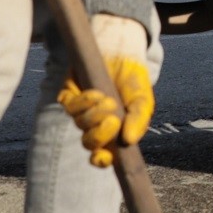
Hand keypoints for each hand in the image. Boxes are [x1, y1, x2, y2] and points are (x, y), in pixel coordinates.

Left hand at [55, 13, 155, 166]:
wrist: (121, 52)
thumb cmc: (133, 80)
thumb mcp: (143, 101)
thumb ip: (139, 120)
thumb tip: (129, 141)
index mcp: (113, 133)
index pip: (102, 155)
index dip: (100, 160)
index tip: (104, 157)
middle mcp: (94, 125)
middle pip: (88, 143)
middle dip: (99, 135)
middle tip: (113, 119)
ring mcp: (80, 111)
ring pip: (80, 124)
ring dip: (94, 115)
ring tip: (108, 100)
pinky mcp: (69, 94)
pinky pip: (69, 106)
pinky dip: (83, 102)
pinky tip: (96, 94)